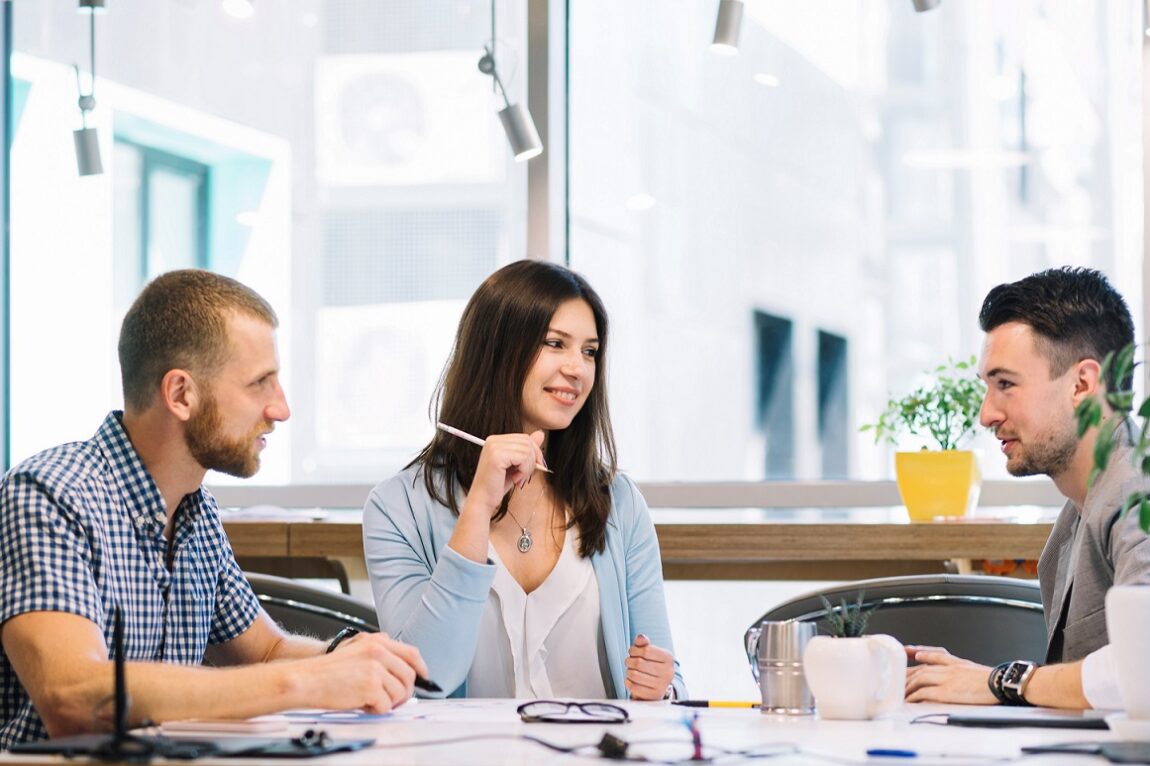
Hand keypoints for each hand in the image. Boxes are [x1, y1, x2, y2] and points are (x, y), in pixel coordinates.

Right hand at [311, 632, 428, 711]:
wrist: (307, 679)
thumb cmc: (328, 670)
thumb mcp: (356, 649)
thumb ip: (379, 653)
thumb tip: (401, 669)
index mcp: (377, 641)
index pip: (411, 653)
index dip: (421, 668)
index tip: (423, 678)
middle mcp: (379, 651)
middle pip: (409, 676)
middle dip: (404, 692)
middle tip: (392, 700)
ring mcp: (376, 668)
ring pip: (400, 693)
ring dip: (388, 702)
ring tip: (369, 700)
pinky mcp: (370, 686)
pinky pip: (386, 706)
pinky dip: (376, 710)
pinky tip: (362, 704)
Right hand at [466, 431, 546, 514]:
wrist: (483, 500)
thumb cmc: (497, 485)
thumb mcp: (516, 465)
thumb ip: (526, 449)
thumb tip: (540, 433)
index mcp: (496, 440)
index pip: (524, 438)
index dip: (533, 454)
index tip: (530, 469)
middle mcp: (493, 440)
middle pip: (527, 442)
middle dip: (532, 461)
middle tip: (523, 476)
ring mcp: (494, 447)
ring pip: (527, 450)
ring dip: (527, 468)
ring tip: (518, 478)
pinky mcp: (496, 456)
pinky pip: (523, 458)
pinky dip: (524, 471)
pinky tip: (514, 479)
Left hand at [624, 634, 674, 700]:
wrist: (654, 687)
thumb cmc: (649, 665)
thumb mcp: (648, 652)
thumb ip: (643, 643)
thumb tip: (640, 638)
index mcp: (668, 658)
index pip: (646, 650)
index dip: (634, 650)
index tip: (632, 652)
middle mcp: (668, 672)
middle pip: (639, 663)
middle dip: (629, 661)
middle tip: (629, 662)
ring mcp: (662, 686)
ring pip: (635, 675)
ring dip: (628, 672)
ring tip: (631, 671)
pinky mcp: (653, 696)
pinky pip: (634, 687)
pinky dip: (628, 682)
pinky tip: (631, 680)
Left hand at [904, 644, 995, 704]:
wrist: (1001, 683)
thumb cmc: (990, 680)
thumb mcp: (972, 668)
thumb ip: (958, 667)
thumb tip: (946, 670)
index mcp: (955, 662)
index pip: (932, 654)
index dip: (918, 652)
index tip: (908, 650)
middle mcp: (947, 667)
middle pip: (921, 668)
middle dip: (907, 674)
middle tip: (896, 679)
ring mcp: (946, 678)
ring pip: (920, 678)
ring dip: (908, 686)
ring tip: (900, 692)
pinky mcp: (947, 691)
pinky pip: (925, 692)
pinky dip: (915, 696)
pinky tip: (910, 700)